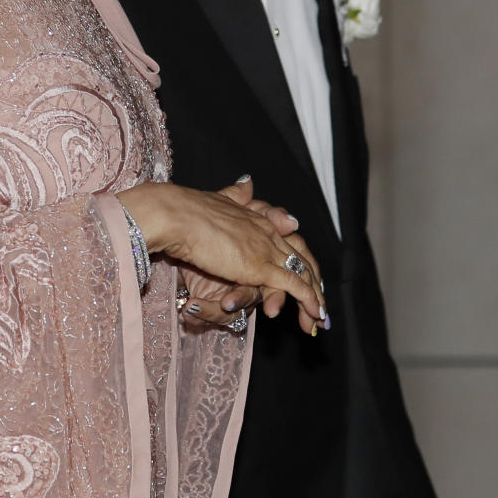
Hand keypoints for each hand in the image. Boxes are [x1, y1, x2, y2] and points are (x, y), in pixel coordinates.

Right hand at [120, 177, 325, 332]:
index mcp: (257, 218)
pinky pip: (293, 286)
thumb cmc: (187, 210)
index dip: (301, 259)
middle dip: (314, 282)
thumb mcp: (217, 200)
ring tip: (319, 317)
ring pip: (303, 273)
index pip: (290, 240)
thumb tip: (248, 181)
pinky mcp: (261, 266)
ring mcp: (266, 248)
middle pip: (303, 257)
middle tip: (320, 303)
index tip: (307, 275)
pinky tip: (314, 314)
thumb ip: (235, 194)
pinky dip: (308, 301)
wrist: (176, 216)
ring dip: (314, 298)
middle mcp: (267, 232)